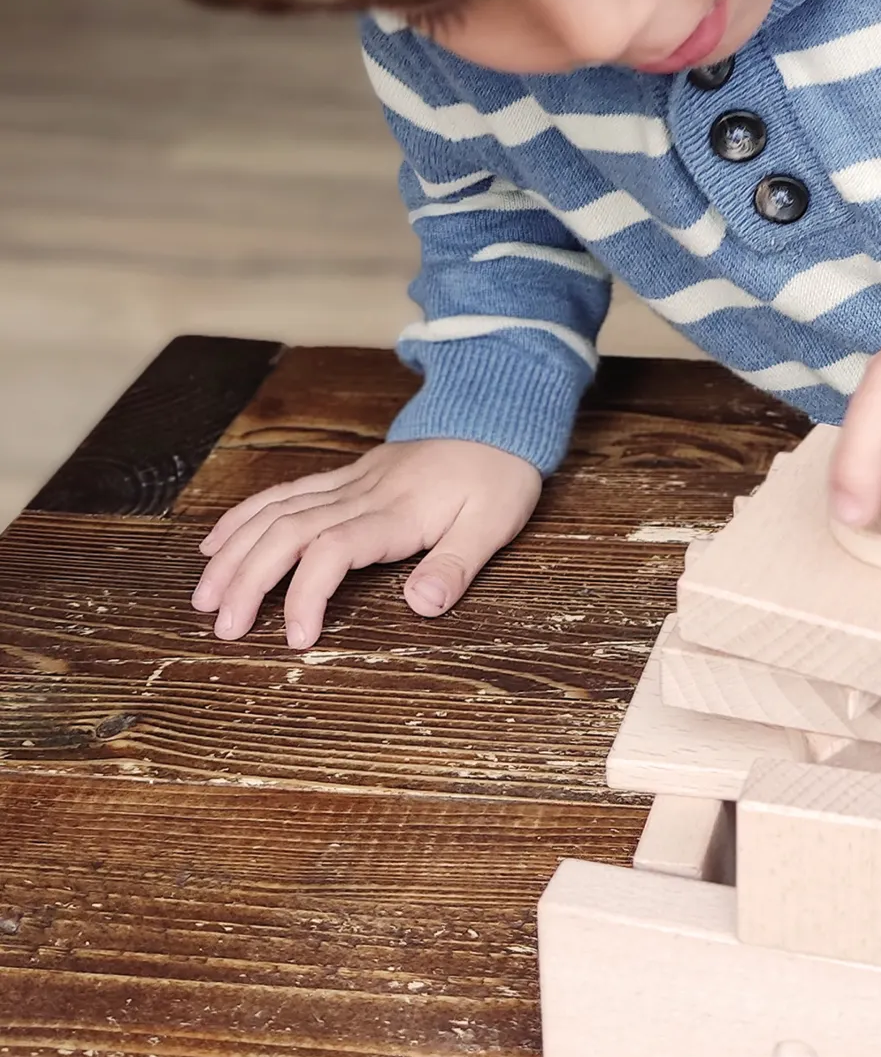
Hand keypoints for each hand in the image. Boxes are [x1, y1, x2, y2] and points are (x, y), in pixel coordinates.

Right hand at [192, 438, 542, 647]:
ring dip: (234, 552)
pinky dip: (244, 517)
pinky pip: (284, 493)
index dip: (306, 593)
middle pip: (288, 531)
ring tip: (205, 596)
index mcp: (397, 512)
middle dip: (248, 579)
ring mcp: (349, 482)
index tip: (297, 637)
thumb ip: (456, 565)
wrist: (497, 419)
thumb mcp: (494, 524)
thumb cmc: (499, 476)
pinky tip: (216, 543)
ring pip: (276, 511)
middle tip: (224, 627)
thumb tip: (422, 606)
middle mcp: (362, 494)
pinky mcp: (346, 477)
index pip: (333, 549)